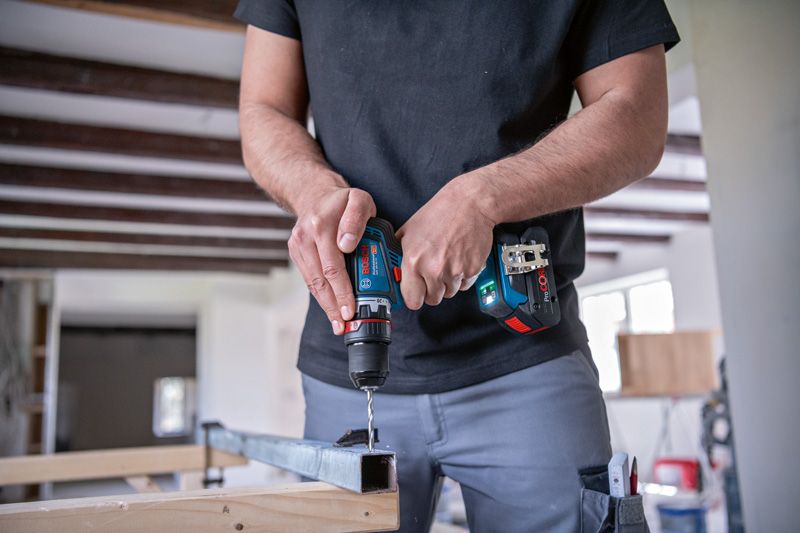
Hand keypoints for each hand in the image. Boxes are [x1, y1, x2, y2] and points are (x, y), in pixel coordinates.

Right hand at [288, 187, 375, 333]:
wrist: (315, 193)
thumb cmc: (344, 201)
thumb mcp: (360, 200)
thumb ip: (357, 219)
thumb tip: (346, 245)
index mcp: (321, 225)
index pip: (333, 267)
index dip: (342, 291)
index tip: (351, 309)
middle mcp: (305, 237)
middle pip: (320, 280)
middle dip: (333, 306)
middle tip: (344, 325)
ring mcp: (298, 245)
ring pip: (312, 282)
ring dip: (326, 305)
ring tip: (338, 324)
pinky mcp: (295, 251)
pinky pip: (308, 278)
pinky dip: (320, 294)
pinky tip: (330, 307)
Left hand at [397, 180, 495, 309]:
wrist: (470, 203)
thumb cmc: (440, 212)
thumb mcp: (409, 229)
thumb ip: (399, 252)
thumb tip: (393, 269)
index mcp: (414, 260)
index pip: (412, 299)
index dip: (414, 297)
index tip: (416, 293)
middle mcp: (433, 269)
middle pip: (432, 299)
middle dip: (432, 289)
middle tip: (433, 274)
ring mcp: (454, 271)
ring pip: (449, 293)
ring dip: (448, 283)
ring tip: (447, 262)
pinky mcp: (472, 270)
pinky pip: (465, 285)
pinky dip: (463, 277)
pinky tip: (459, 259)